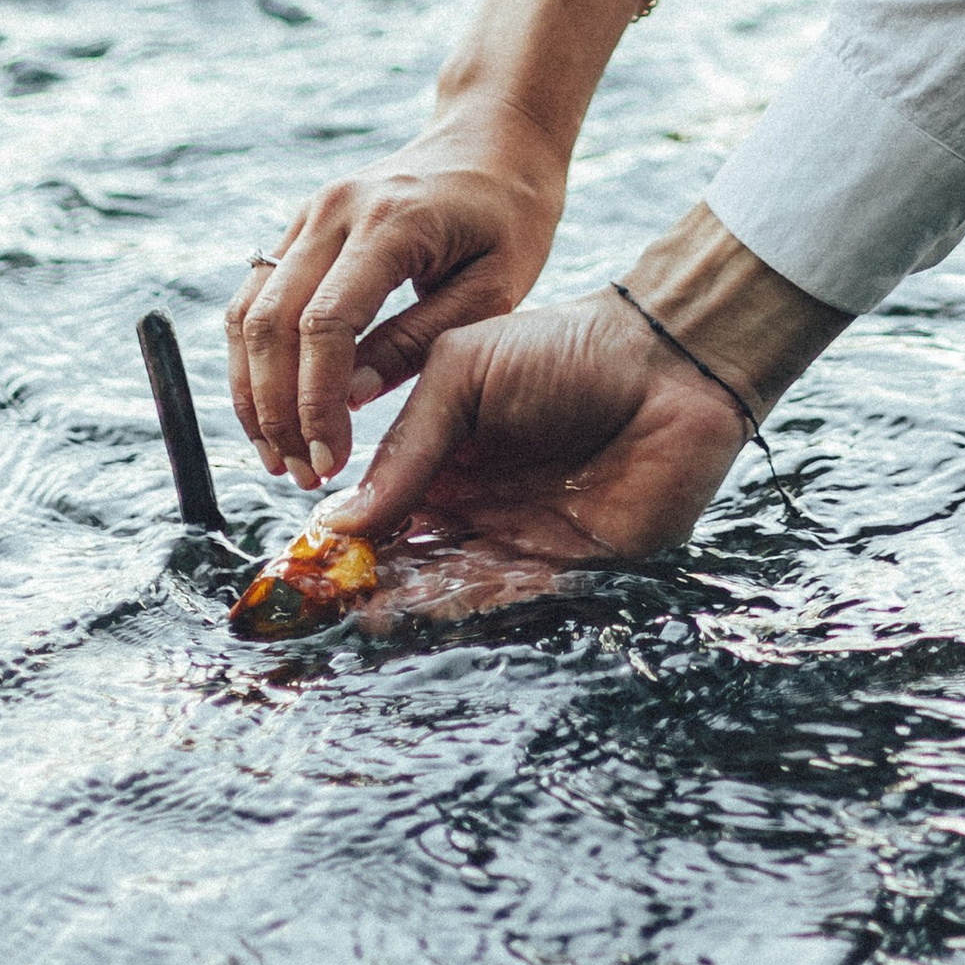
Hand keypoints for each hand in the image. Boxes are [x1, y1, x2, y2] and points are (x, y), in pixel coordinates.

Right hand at [227, 139, 565, 494]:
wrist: (494, 140)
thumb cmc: (509, 218)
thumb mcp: (494, 288)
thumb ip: (420, 342)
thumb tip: (350, 400)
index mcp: (392, 222)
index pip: (324, 325)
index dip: (317, 403)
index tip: (331, 460)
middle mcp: (335, 210)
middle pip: (270, 323)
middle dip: (275, 411)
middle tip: (302, 473)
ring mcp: (310, 212)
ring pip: (246, 312)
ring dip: (251, 392)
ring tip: (280, 456)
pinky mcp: (300, 224)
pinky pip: (254, 296)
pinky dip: (252, 359)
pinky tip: (274, 409)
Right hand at [307, 286, 752, 624]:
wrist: (665, 362)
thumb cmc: (564, 348)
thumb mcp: (462, 372)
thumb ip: (408, 442)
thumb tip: (344, 521)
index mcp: (444, 458)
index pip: (379, 510)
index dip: (341, 538)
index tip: (299, 563)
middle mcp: (476, 507)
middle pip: (408, 562)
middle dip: (363, 586)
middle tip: (316, 607)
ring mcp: (519, 541)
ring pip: (450, 587)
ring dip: (405, 604)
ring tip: (358, 616)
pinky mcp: (568, 570)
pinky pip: (507, 598)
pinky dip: (463, 608)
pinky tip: (424, 610)